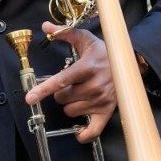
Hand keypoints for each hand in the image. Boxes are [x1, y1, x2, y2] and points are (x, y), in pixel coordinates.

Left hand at [27, 22, 116, 141]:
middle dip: (61, 93)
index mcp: (87, 68)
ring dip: (70, 105)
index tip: (30, 98)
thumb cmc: (104, 53)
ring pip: (71, 111)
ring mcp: (101, 100)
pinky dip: (84, 133)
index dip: (43, 90)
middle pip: (62, 98)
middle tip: (70, 85)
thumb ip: (65, 32)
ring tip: (79, 94)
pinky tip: (79, 131)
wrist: (131, 64)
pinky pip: (93, 130)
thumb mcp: (86, 39)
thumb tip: (46, 27)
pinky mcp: (108, 111)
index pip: (60, 81)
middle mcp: (94, 85)